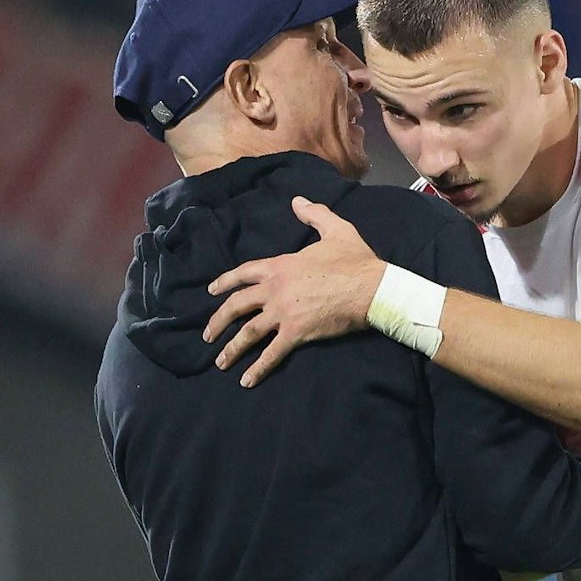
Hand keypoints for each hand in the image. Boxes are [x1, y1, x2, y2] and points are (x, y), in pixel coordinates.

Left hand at [203, 197, 386, 386]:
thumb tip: (297, 201)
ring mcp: (283, 313)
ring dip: (231, 349)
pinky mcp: (296, 333)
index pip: (243, 274)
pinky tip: (246, 380)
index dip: (225, 282)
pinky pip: (271, 353)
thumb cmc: (355, 260)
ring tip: (220, 362)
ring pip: (248, 332)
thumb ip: (313, 214)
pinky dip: (257, 368)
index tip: (212, 292)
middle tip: (208, 333)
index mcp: (280, 265)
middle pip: (237, 305)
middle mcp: (274, 289)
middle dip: (219, 320)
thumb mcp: (335, 229)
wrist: (371, 287)